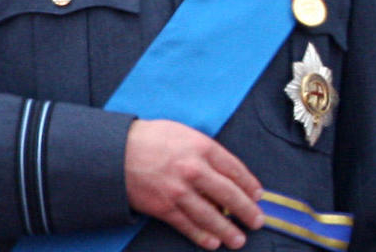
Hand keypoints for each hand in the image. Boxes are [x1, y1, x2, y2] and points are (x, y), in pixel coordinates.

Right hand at [124, 119, 263, 249]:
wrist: (117, 151)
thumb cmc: (154, 139)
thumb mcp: (186, 134)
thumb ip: (207, 152)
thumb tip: (227, 173)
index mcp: (203, 147)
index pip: (235, 169)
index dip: (249, 185)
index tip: (258, 196)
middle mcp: (194, 170)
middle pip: (228, 194)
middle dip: (246, 210)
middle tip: (257, 221)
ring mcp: (179, 191)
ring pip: (210, 215)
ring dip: (227, 230)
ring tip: (239, 240)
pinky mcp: (163, 207)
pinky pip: (187, 225)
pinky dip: (201, 236)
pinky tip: (213, 243)